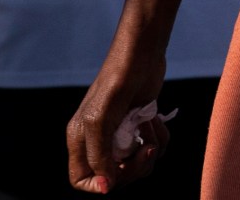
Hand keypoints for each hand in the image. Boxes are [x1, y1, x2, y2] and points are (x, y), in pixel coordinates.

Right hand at [67, 45, 167, 192]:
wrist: (143, 54)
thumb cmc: (117, 80)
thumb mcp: (100, 118)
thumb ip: (99, 154)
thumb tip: (104, 186)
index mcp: (80, 138)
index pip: (81, 179)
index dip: (99, 184)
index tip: (118, 172)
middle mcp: (97, 139)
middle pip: (114, 177)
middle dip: (134, 168)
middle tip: (145, 149)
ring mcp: (120, 135)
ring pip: (136, 165)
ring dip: (150, 151)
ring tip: (149, 126)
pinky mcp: (140, 128)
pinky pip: (153, 150)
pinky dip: (160, 139)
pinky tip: (155, 120)